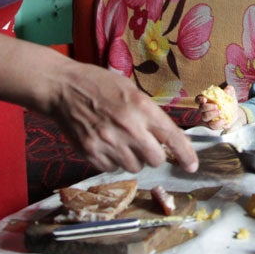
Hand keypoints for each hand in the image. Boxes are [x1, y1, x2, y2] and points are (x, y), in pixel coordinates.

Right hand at [50, 59, 197, 173]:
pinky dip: (114, 161)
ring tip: (122, 141)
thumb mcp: (131, 90)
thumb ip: (149, 113)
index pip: (172, 136)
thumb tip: (166, 137)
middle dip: (155, 155)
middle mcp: (128, 127)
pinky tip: (107, 145)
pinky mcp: (91, 153)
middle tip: (145, 144)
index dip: (186, 154)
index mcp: (141, 107)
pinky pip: (113, 169)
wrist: (63, 87)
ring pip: (135, 167)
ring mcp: (108, 142)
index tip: (192, 165)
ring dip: (134, 159)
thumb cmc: (99, 84)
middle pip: (156, 159)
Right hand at [195, 85, 244, 131]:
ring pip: (205, 117)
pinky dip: (217, 123)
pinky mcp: (213, 125)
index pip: (198, 99)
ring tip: (220, 112)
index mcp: (207, 100)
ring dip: (211, 114)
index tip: (204, 99)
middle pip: (201, 108)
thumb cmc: (229, 101)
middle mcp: (205, 109)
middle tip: (216, 106)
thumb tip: (227, 90)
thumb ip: (229, 90)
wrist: (236, 112)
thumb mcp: (231, 94)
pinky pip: (212, 126)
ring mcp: (208, 118)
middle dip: (207, 107)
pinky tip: (223, 120)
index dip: (199, 99)